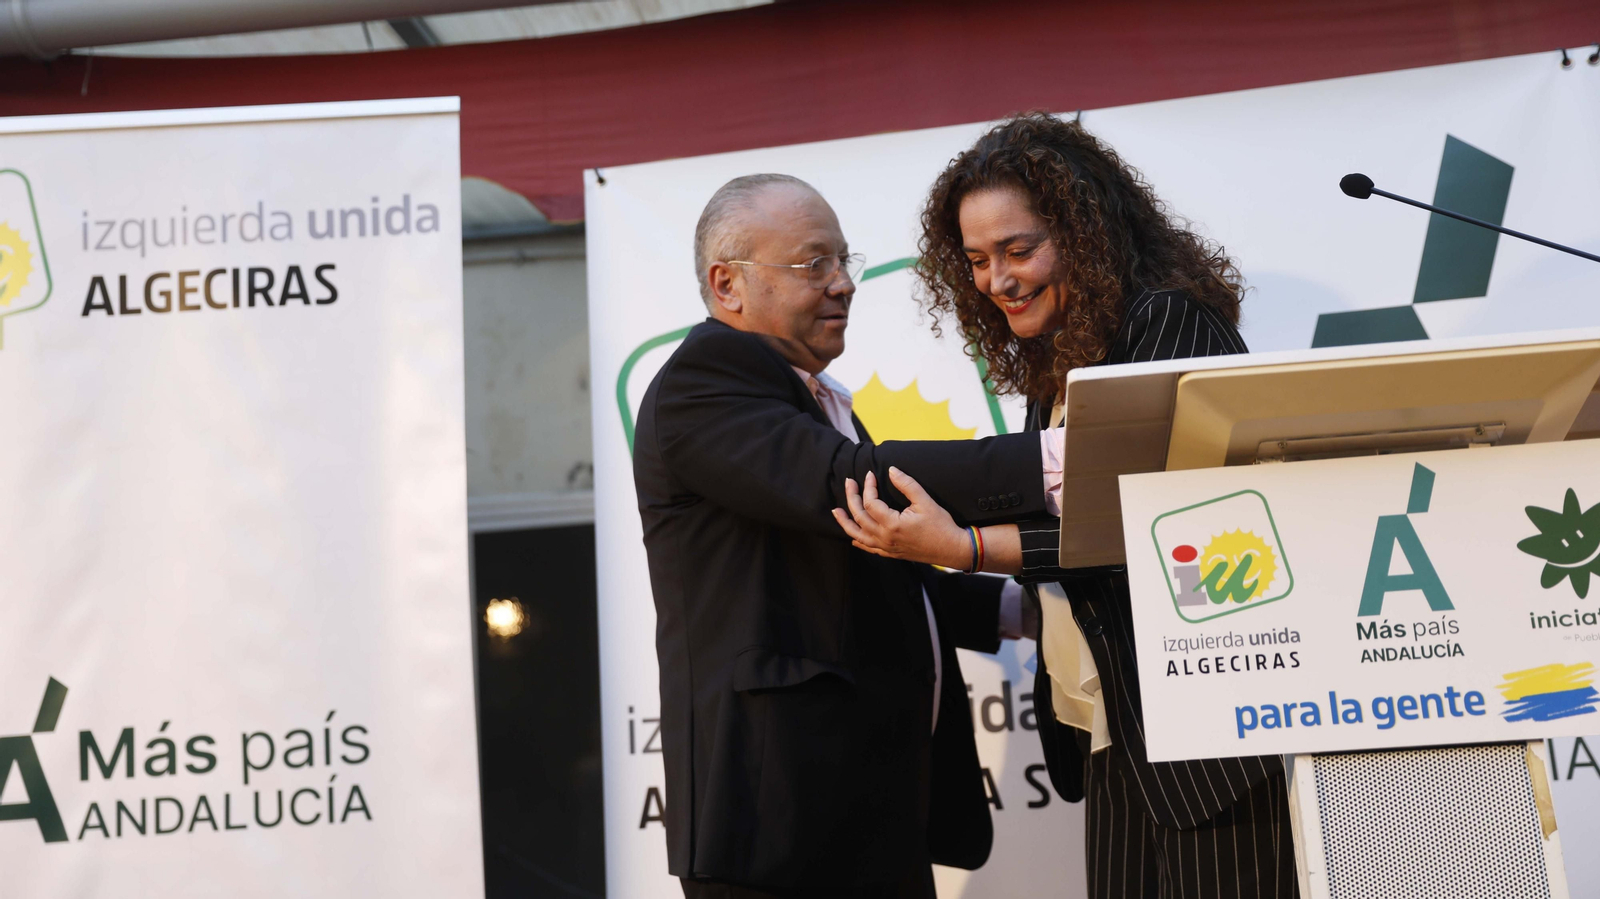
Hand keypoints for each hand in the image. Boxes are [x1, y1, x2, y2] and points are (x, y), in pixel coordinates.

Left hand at [832, 467, 971, 568]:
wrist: (951, 549)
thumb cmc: (940, 525)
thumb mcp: (925, 501)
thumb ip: (906, 484)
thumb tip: (891, 470)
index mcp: (892, 524)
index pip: (870, 503)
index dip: (868, 486)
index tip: (870, 474)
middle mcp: (885, 538)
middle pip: (859, 517)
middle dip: (851, 498)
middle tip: (849, 483)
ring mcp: (886, 548)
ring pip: (858, 535)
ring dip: (845, 522)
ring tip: (837, 512)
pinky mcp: (890, 553)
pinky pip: (868, 548)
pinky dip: (858, 540)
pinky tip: (852, 536)